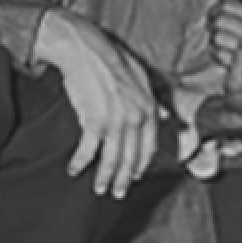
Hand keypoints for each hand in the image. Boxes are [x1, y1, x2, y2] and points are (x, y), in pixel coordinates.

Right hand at [33, 10, 158, 196]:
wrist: (85, 49)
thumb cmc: (111, 59)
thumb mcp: (141, 77)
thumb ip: (153, 100)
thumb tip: (166, 115)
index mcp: (149, 109)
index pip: (149, 147)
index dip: (142, 164)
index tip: (136, 176)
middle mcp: (136, 119)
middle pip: (132, 158)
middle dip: (125, 179)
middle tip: (118, 193)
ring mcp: (115, 122)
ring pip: (112, 159)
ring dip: (105, 178)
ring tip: (100, 189)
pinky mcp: (93, 121)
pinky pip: (88, 150)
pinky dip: (81, 162)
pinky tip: (75, 170)